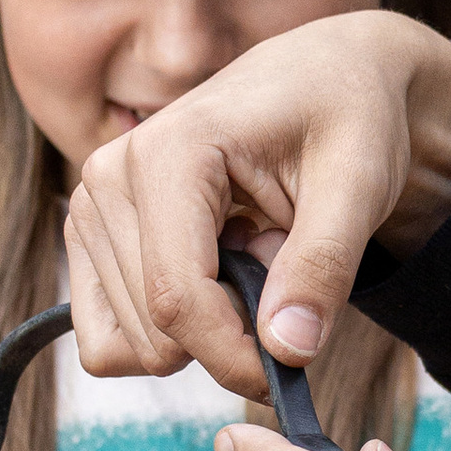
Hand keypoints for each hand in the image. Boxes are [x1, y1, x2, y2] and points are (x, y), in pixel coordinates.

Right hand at [65, 10, 450, 397]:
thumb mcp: (359, 185)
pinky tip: (217, 273)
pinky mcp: (93, 233)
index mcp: (168, 152)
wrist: (326, 75)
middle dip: (229, 335)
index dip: (235, 358)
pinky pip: (109, 334)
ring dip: (204, 327)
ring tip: (252, 256)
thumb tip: (288, 351)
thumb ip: (323, 267)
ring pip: (129, 341)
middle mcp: (109, 176)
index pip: (177, 299)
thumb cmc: (346, 118)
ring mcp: (92, 206)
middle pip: (154, 330)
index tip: (290, 375)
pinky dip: (170, 329)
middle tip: (282, 266)